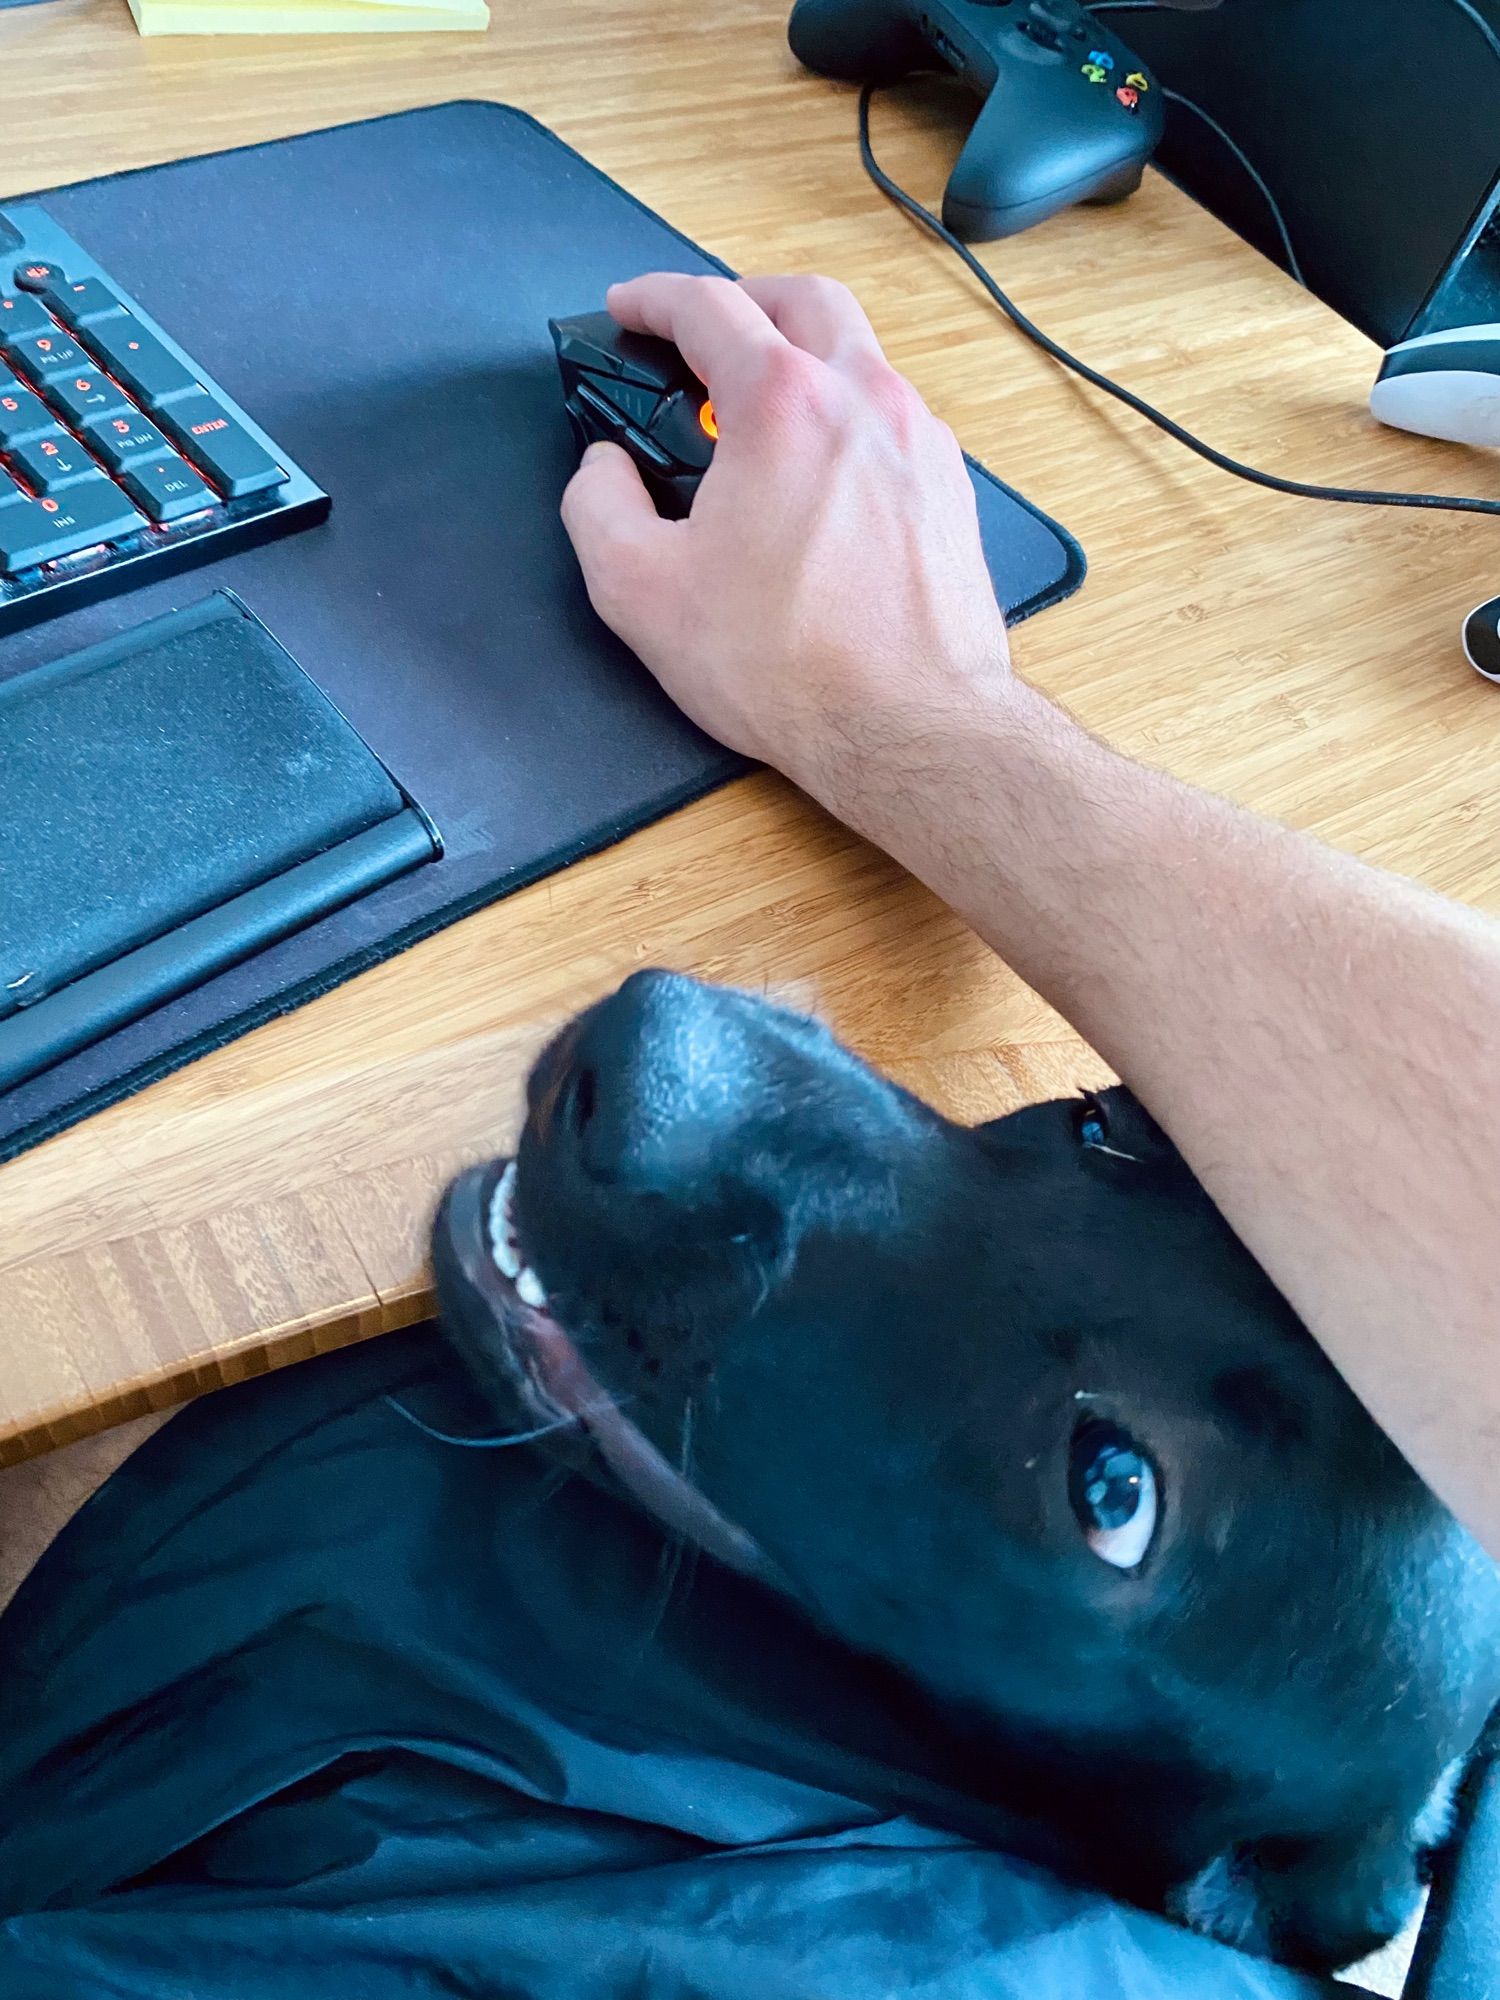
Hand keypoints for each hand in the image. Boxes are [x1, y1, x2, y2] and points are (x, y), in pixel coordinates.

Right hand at [559, 273, 1012, 804]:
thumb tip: (604, 469)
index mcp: (784, 403)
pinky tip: (817, 474)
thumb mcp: (640, 591)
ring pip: (860, 357)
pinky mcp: (951, 493)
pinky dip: (846, 417)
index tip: (629, 310)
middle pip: (805, 301)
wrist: (911, 730)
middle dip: (744, 301)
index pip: (710, 307)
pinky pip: (893, 420)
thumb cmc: (788, 667)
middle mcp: (865, 400)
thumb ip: (598, 506)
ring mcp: (920, 443)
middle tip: (701, 336)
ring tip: (756, 414)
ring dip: (803, 359)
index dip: (654, 300)